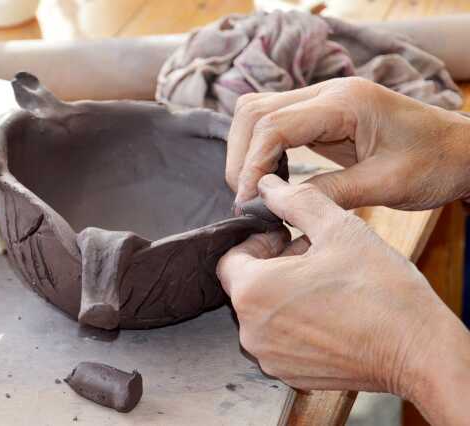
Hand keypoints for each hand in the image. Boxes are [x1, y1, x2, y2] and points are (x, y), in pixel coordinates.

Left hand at [217, 175, 469, 424]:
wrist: (419, 351)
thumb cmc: (379, 288)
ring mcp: (270, 357)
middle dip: (273, 264)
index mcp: (253, 291)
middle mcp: (251, 330)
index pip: (230, 258)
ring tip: (323, 280)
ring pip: (264, 313)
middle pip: (246, 286)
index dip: (257, 241)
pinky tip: (329, 310)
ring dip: (284, 292)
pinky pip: (280, 339)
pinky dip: (295, 321)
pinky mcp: (291, 375)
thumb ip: (294, 201)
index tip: (286, 236)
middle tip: (311, 254)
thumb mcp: (337, 228)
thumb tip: (266, 185)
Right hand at [225, 77, 469, 209]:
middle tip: (246, 198)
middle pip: (254, 111)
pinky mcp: (320, 114)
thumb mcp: (387, 185)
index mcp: (345, 103)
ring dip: (246, 151)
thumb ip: (330, 193)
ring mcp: (322, 100)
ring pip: (257, 113)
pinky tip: (272, 177)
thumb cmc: (436, 164)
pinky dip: (261, 150)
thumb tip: (278, 204)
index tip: (247, 201)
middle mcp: (327, 93)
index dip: (251, 164)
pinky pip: (274, 124)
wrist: (462, 150)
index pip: (273, 124)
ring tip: (256, 189)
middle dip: (240, 156)